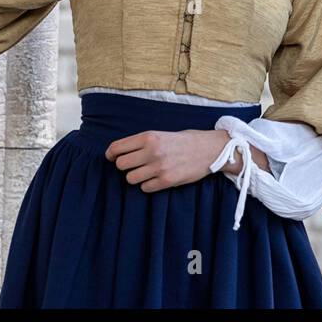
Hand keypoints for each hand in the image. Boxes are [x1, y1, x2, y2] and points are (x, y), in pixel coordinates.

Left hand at [105, 129, 268, 191]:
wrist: (211, 149)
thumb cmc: (186, 140)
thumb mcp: (163, 134)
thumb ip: (144, 142)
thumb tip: (121, 153)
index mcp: (149, 136)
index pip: (117, 148)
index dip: (110, 154)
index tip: (111, 158)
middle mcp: (152, 151)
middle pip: (121, 165)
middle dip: (125, 166)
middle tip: (134, 165)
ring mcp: (159, 167)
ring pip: (131, 179)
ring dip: (136, 177)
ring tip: (148, 172)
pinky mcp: (167, 181)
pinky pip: (145, 188)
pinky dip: (148, 185)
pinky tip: (157, 178)